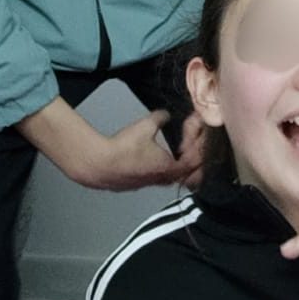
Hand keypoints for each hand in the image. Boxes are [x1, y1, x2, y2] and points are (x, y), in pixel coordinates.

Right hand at [82, 110, 203, 191]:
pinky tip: (153, 158)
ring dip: (176, 165)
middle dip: (191, 159)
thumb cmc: (123, 150)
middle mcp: (161, 180)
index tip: (197, 135)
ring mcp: (148, 183)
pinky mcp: (136, 184)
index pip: (195, 161)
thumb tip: (165, 115)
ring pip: (170, 177)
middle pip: (186, 174)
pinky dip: (161, 168)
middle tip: (191, 145)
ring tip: (175, 151)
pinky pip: (156, 178)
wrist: (99, 165)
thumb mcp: (146, 126)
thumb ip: (160, 118)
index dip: (199, 146)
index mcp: (169, 168)